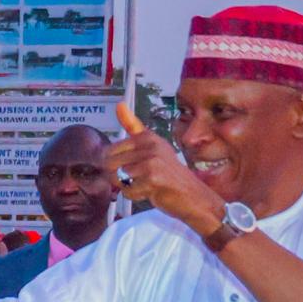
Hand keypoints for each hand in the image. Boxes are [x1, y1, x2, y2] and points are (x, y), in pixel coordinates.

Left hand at [107, 104, 229, 234]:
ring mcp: (152, 161)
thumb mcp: (153, 146)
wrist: (193, 196)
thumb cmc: (170, 174)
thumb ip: (134, 127)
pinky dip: (135, 196)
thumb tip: (119, 104)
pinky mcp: (153, 178)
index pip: (109, 151)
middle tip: (138, 179)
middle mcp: (150, 146)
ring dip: (128, 187)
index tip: (133, 168)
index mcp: (147, 137)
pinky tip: (150, 192)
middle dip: (119, 177)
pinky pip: (127, 191)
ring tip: (146, 184)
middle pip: (110, 165)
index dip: (114, 165)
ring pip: (117, 178)